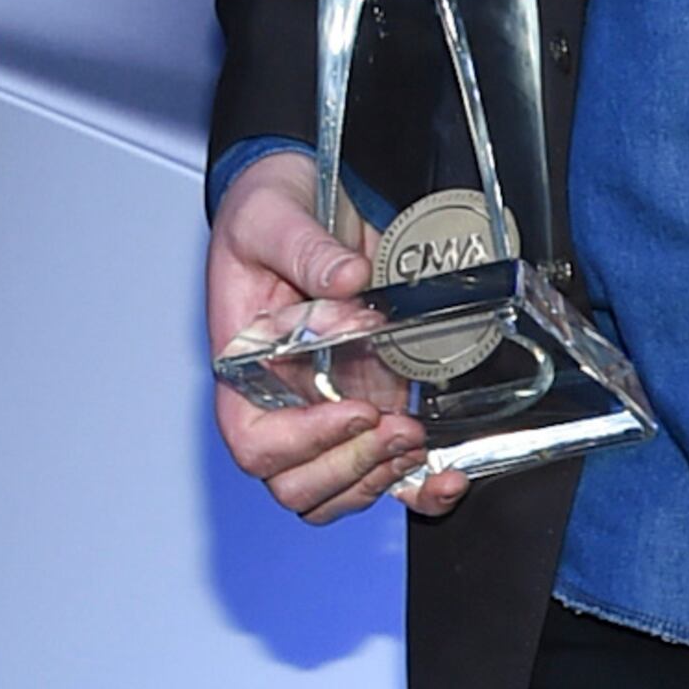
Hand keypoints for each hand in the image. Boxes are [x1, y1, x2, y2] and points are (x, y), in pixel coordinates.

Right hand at [207, 150, 469, 520]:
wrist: (304, 197)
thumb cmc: (265, 216)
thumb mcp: (270, 217)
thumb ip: (305, 249)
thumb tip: (347, 279)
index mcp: (243, 368)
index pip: (255, 442)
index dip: (306, 442)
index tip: (355, 408)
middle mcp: (284, 400)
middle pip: (298, 483)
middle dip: (354, 465)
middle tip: (397, 427)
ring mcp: (329, 408)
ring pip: (341, 491)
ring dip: (382, 477)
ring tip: (416, 437)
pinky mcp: (373, 403)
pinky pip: (388, 472)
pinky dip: (417, 487)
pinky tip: (445, 476)